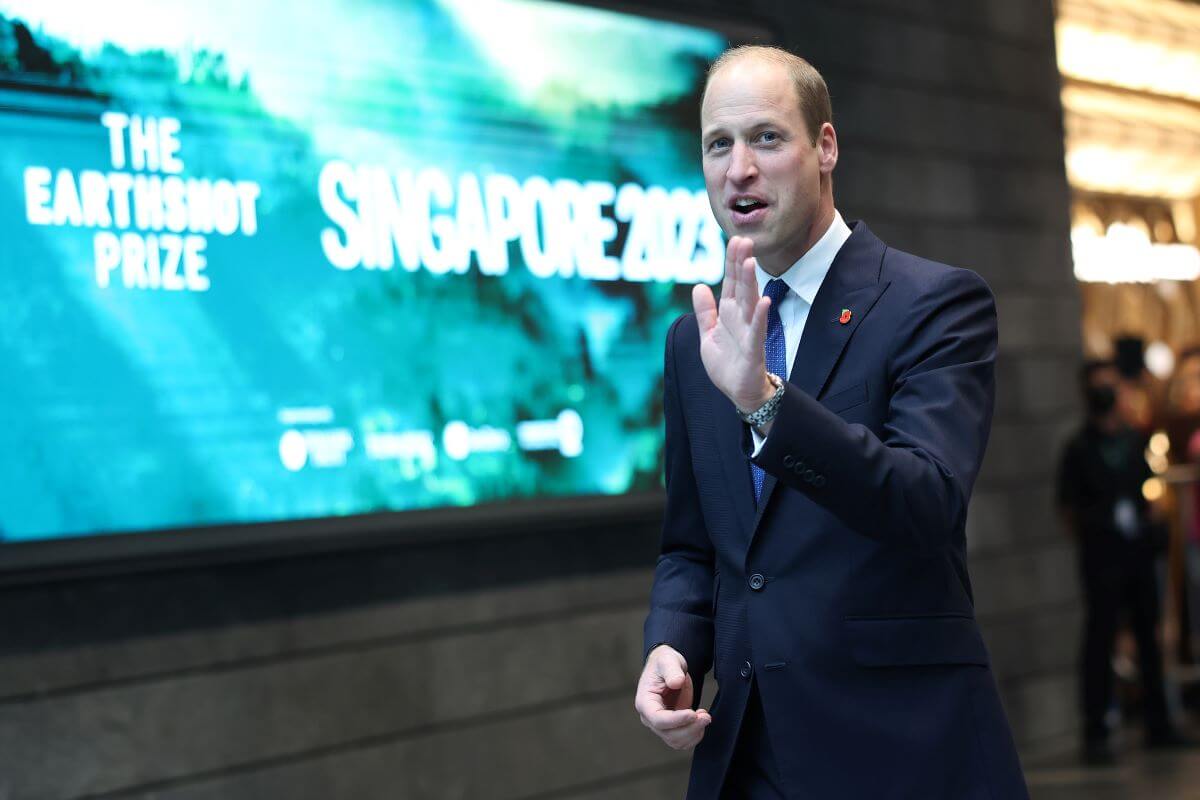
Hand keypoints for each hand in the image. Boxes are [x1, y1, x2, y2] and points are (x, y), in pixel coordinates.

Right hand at [634, 644, 711, 749]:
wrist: (668, 668)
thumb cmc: (664, 663)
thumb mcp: (667, 660)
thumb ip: (671, 670)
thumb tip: (676, 682)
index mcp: (645, 702)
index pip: (658, 720)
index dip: (676, 720)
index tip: (693, 713)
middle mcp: (650, 717)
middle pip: (668, 734)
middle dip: (689, 728)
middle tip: (706, 715)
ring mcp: (661, 725)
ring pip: (676, 741)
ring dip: (693, 733)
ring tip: (705, 716)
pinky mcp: (672, 727)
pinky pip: (683, 740)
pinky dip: (694, 735)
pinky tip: (701, 720)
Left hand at [692, 236, 775, 410]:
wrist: (740, 392)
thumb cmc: (727, 364)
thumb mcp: (708, 335)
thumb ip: (704, 312)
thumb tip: (698, 286)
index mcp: (729, 314)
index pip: (731, 283)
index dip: (731, 262)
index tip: (735, 240)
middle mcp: (741, 318)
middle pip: (742, 286)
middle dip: (742, 264)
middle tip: (744, 241)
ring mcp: (749, 332)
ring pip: (750, 303)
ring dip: (750, 283)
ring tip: (750, 262)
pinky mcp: (754, 350)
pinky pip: (757, 331)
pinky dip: (761, 316)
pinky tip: (764, 301)